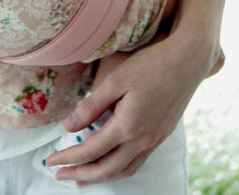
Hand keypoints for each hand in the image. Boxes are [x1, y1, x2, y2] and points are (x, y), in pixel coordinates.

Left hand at [45, 35, 205, 183]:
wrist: (188, 61)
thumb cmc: (151, 64)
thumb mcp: (116, 80)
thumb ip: (91, 106)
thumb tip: (67, 127)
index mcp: (128, 127)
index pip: (90, 151)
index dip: (68, 157)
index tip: (50, 160)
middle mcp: (142, 140)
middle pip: (107, 169)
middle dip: (82, 175)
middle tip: (60, 175)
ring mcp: (155, 140)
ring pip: (124, 171)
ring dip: (101, 177)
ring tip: (82, 177)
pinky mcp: (162, 136)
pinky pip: (138, 163)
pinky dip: (120, 170)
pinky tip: (111, 164)